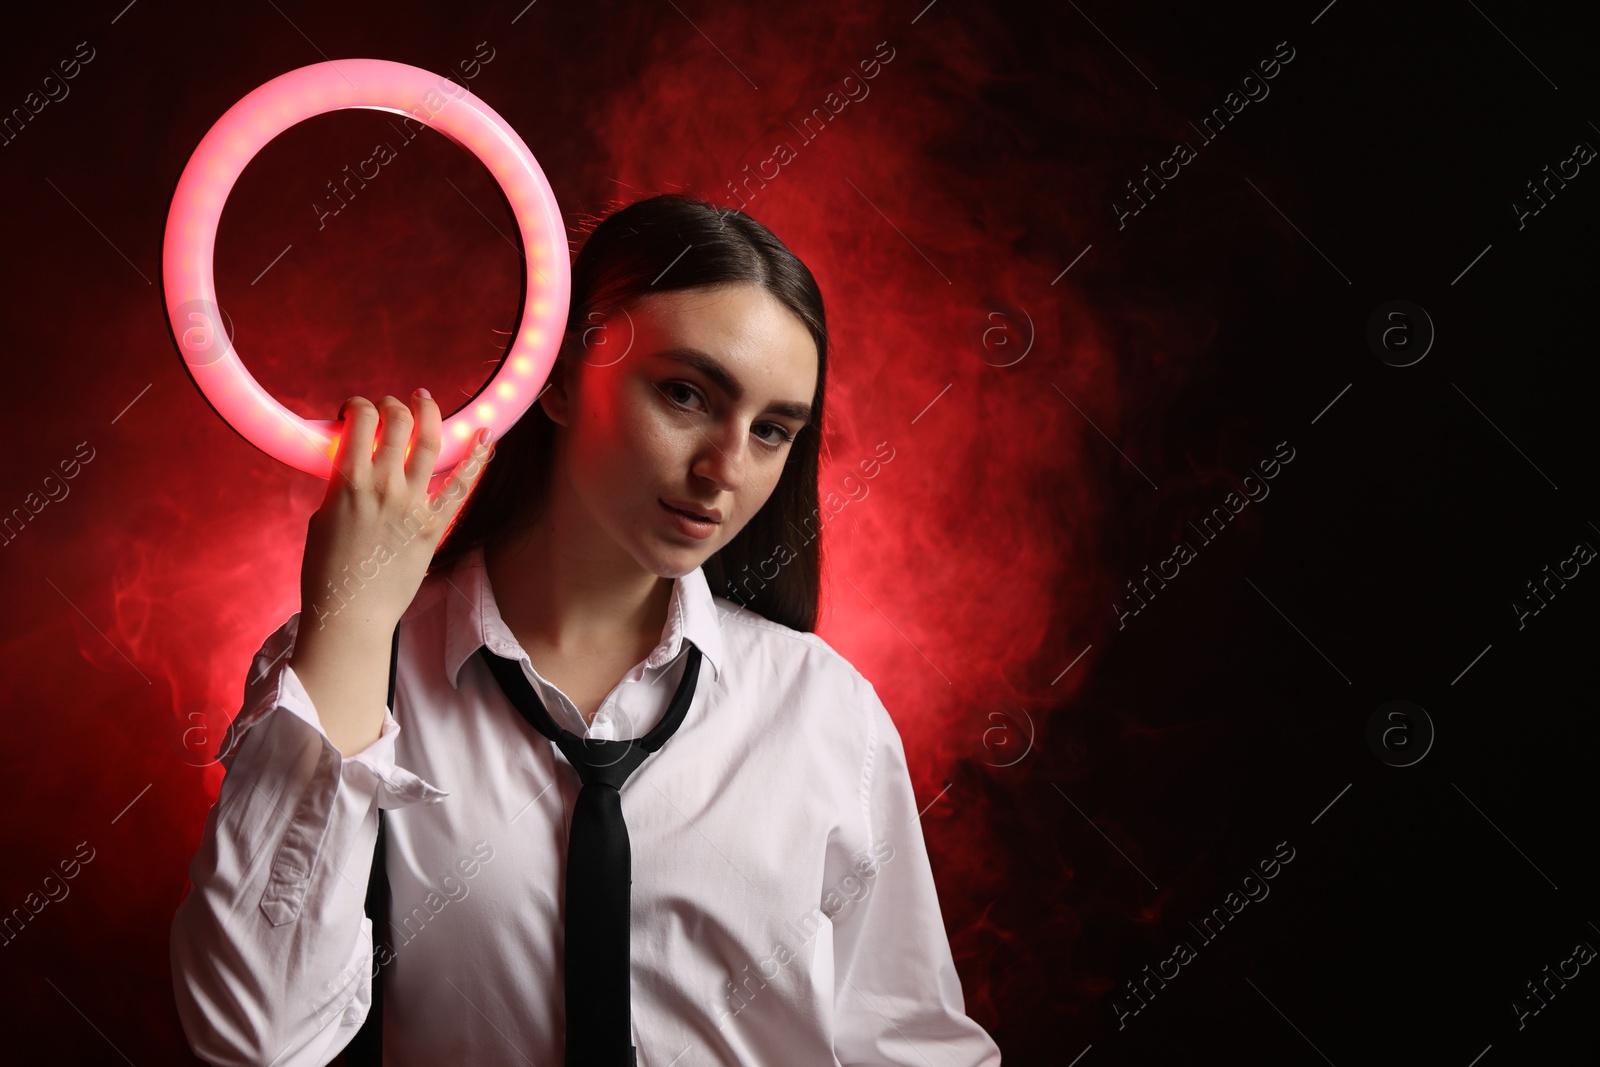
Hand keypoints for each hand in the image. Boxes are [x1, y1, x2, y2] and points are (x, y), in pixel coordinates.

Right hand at [297, 390, 491, 646]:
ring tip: (424, 400)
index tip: (356, 411)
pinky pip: (461, 484)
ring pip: (429, 442)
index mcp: (347, 482)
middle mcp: (384, 487)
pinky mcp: (434, 526)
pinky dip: (475, 456)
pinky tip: (484, 434)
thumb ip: (340, 486)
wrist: (351, 613)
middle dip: (393, 405)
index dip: (359, 405)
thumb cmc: (327, 570)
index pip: (360, 420)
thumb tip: (353, 466)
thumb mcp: (321, 516)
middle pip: (397, 423)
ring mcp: (413, 505)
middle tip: (391, 406)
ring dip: (428, 413)